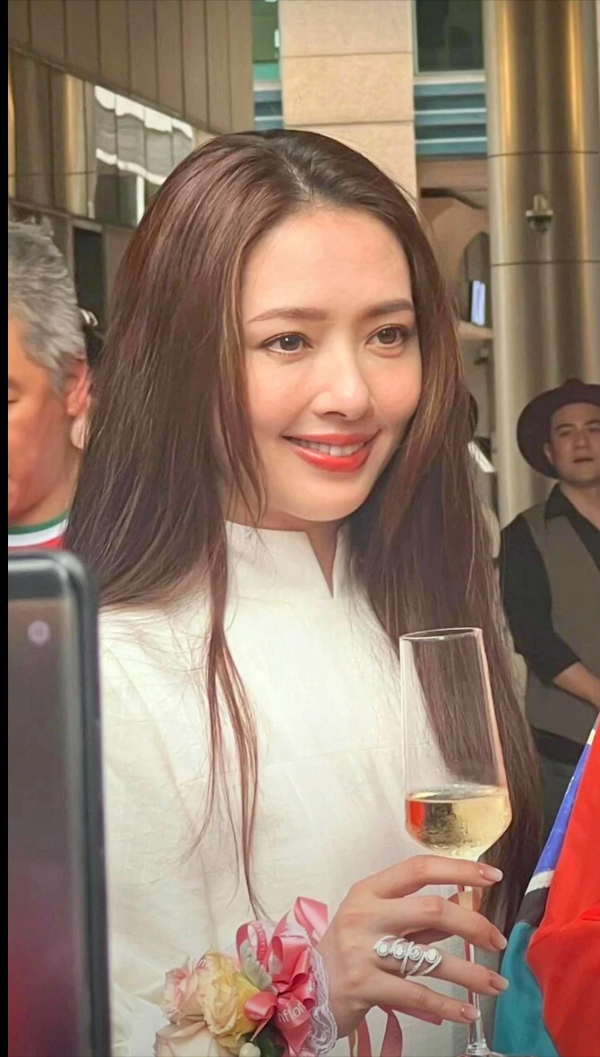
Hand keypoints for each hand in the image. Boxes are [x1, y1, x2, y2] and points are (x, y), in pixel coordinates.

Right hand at [317, 856, 507, 1037]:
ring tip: (495, 984)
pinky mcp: (364, 986)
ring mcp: (362, 950)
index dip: (459, 869)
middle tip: (497, 941)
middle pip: (432, 909)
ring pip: (431, 958)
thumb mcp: (376, 919)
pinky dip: (448, 1006)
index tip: (492, 877)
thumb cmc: (348, 950)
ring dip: (471, 973)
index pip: (419, 868)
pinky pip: (417, 995)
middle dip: (474, 925)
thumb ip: (416, 911)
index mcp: (369, 890)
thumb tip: (466, 897)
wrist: (306, 988)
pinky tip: (468, 1012)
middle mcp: (365, 915)